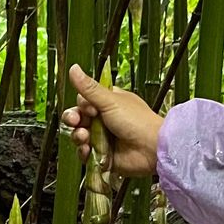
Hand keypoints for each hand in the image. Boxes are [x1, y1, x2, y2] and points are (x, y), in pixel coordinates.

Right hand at [61, 63, 163, 179]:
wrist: (151, 148)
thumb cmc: (137, 122)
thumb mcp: (110, 101)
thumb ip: (89, 88)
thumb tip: (74, 68)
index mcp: (108, 102)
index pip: (84, 101)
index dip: (82, 105)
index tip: (89, 107)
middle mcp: (105, 120)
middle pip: (78, 118)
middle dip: (73, 120)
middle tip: (75, 121)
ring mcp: (103, 138)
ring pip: (79, 136)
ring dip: (78, 136)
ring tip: (84, 137)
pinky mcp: (103, 155)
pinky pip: (85, 154)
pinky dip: (84, 152)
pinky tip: (88, 149)